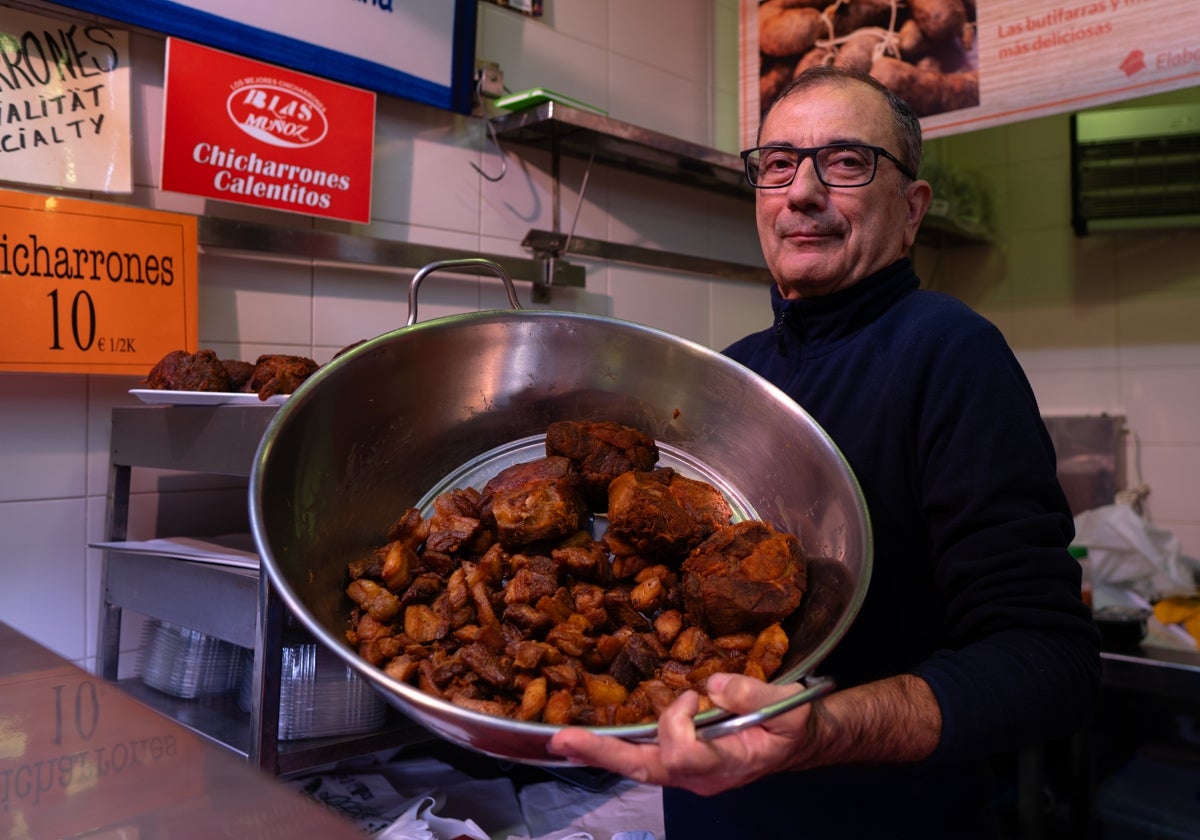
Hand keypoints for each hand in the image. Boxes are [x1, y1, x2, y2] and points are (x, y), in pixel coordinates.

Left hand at [546, 672, 940, 795]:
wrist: (800, 741)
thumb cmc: (796, 725)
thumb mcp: (789, 708)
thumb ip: (755, 694)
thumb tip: (714, 683)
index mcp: (726, 765)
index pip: (683, 755)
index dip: (678, 723)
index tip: (694, 695)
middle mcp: (699, 775)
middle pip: (644, 769)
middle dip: (603, 755)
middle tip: (561, 742)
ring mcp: (687, 770)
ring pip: (638, 765)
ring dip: (600, 752)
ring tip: (562, 741)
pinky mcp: (681, 758)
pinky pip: (644, 754)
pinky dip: (615, 746)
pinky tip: (587, 739)